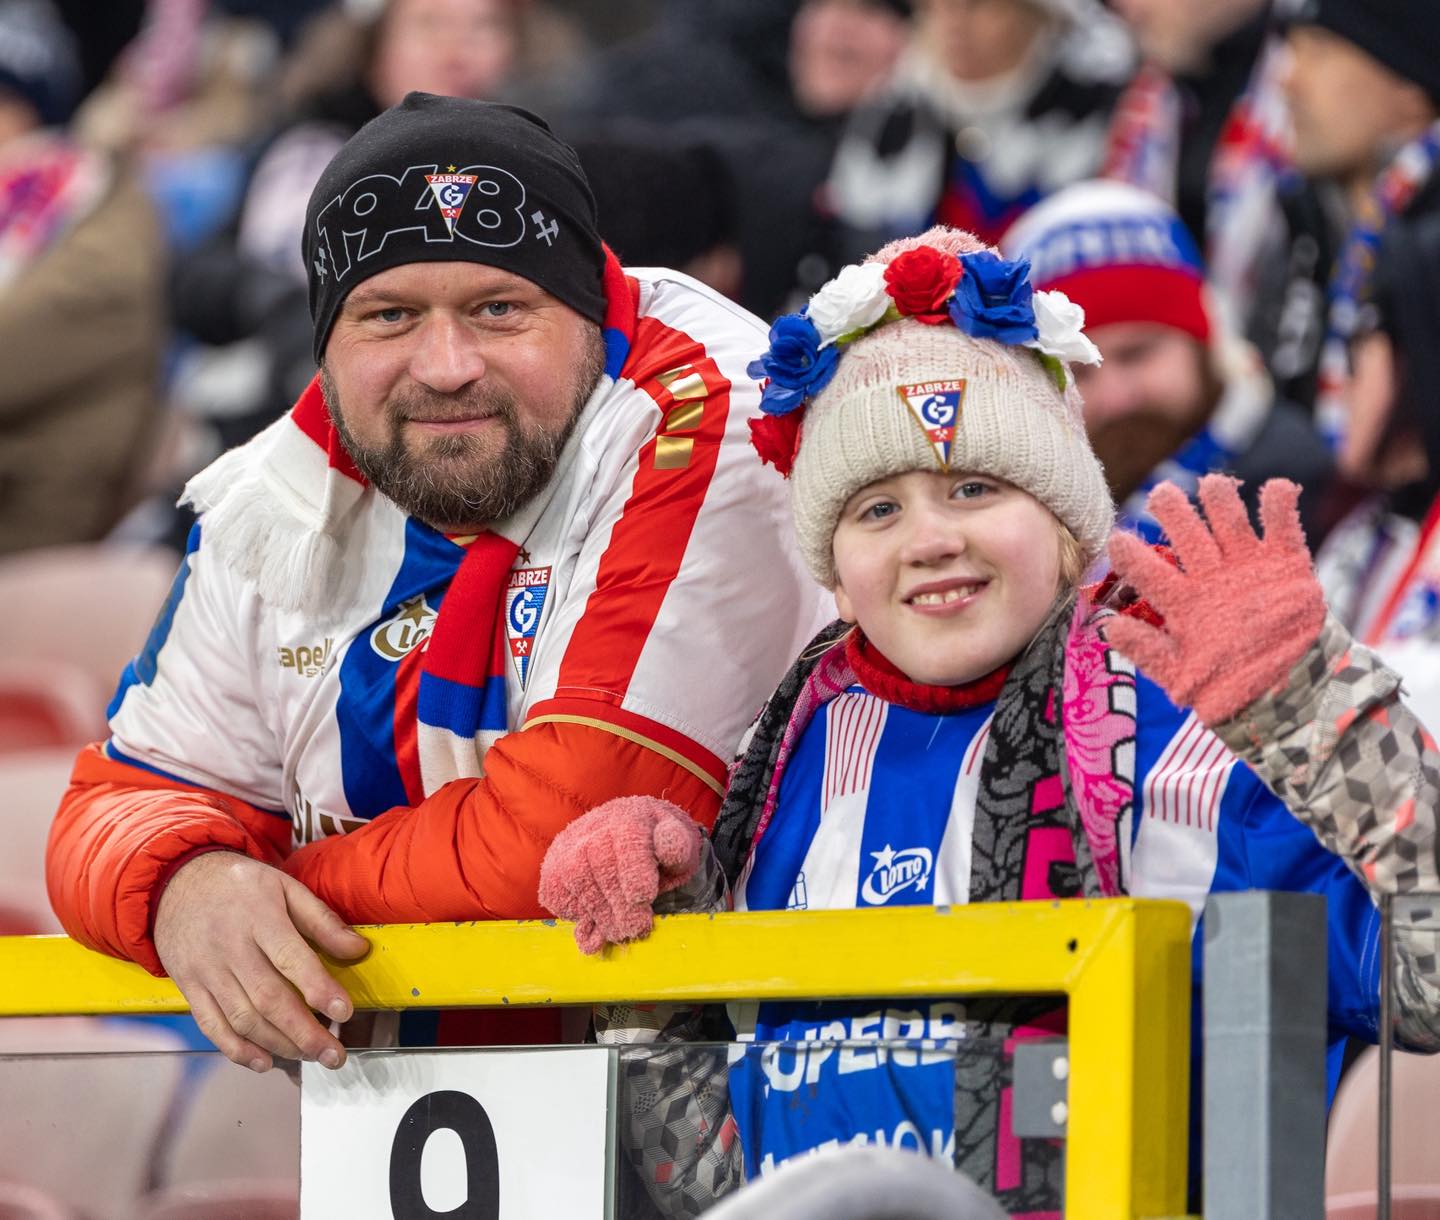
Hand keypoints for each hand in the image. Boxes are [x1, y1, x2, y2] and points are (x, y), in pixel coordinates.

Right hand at [153, 851, 369, 1072]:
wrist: (176, 882)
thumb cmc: (240, 885)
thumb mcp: (285, 887)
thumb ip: (322, 920)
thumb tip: (358, 949)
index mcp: (259, 917)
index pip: (291, 958)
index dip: (319, 988)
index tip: (344, 1012)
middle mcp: (230, 947)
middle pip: (269, 999)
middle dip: (305, 1032)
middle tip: (334, 1055)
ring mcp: (206, 970)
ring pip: (243, 1018)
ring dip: (279, 1045)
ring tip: (310, 1055)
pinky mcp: (188, 986)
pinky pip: (211, 1026)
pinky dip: (237, 1050)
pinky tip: (264, 1062)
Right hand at [538, 796, 702, 953]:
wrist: (626, 834)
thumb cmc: (655, 845)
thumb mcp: (678, 842)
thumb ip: (676, 845)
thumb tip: (668, 845)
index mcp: (630, 817)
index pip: (627, 840)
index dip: (634, 871)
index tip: (644, 897)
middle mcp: (594, 826)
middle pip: (599, 863)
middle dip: (617, 902)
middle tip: (635, 927)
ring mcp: (569, 846)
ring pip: (575, 877)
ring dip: (598, 911)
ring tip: (620, 930)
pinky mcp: (553, 866)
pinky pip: (556, 891)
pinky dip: (574, 912)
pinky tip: (596, 922)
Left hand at [1104, 475, 1326, 725]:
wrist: (1286, 689)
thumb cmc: (1227, 685)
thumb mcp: (1181, 677)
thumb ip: (1148, 651)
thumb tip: (1107, 628)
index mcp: (1182, 600)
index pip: (1149, 572)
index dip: (1132, 557)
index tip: (1117, 542)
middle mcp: (1210, 575)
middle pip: (1186, 532)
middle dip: (1173, 510)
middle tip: (1161, 494)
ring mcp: (1247, 564)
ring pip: (1228, 520)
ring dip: (1220, 500)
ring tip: (1211, 486)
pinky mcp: (1285, 562)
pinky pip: (1282, 526)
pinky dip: (1279, 505)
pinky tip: (1275, 491)